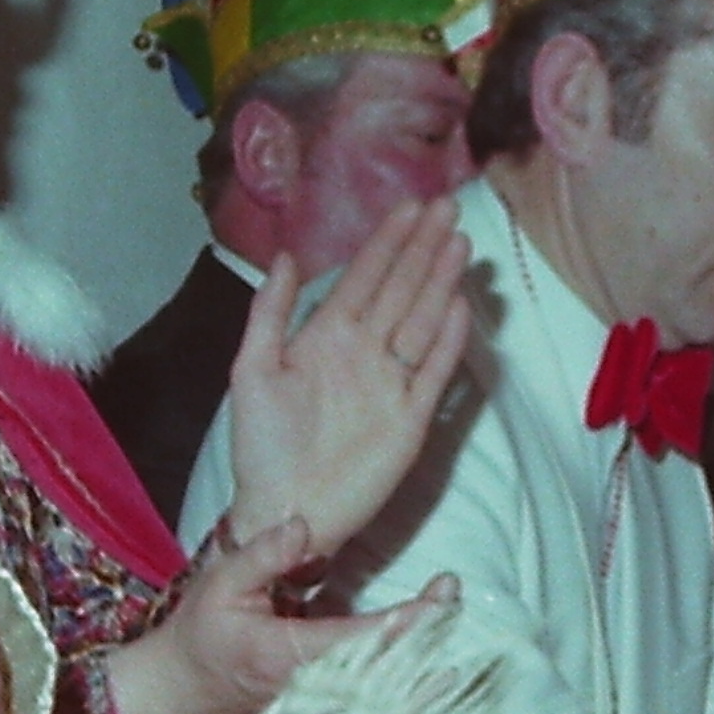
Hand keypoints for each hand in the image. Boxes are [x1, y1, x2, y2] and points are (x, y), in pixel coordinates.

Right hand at [107, 516, 462, 713]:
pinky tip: (437, 673)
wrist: (182, 692)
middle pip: (388, 675)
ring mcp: (319, 711)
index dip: (409, 621)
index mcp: (286, 655)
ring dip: (428, 674)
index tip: (441, 592)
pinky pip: (376, 712)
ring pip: (388, 702)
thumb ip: (262, 556)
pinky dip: (409, 695)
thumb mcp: (220, 583)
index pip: (362, 640)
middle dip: (429, 641)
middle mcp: (311, 690)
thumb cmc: (202, 633)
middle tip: (455, 599)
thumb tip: (303, 525)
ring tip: (461, 637)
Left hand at [222, 195, 470, 556]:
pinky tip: (461, 306)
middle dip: (423, 248)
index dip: (387, 241)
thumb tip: (287, 254)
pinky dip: (449, 341)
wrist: (284, 509)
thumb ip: (270, 313)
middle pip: (401, 289)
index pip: (363, 277)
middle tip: (448, 206)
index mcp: (326, 336)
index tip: (410, 204)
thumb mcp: (252, 371)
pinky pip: (434, 372)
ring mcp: (392, 383)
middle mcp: (364, 351)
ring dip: (440, 282)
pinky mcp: (413, 418)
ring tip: (460, 243)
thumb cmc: (262, 444)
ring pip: (422, 320)